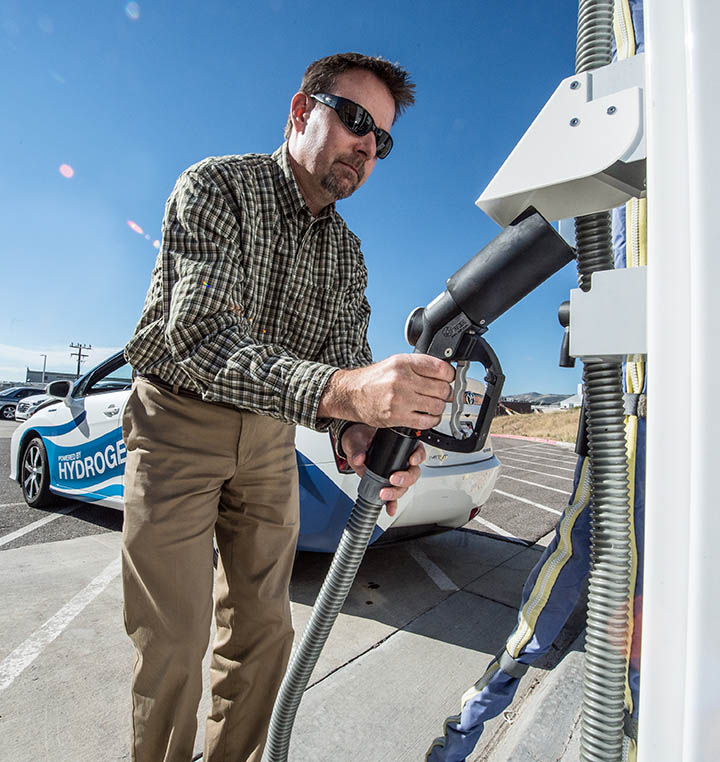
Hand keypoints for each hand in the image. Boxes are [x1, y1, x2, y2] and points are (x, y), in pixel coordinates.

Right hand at [319, 354, 454, 429]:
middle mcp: (401, 380)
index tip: (449, 378)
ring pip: (437, 405)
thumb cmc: (373, 380)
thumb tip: (444, 372)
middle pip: (442, 388)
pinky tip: (427, 415)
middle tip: (442, 393)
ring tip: (433, 404)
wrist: (351, 394)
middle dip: (446, 392)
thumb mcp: (395, 363)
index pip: (440, 368)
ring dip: (439, 407)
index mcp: (403, 363)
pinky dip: (432, 420)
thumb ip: (418, 365)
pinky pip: (427, 421)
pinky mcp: (397, 416)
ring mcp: (399, 399)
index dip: (450, 374)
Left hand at [341, 423, 425, 516]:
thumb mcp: (356, 440)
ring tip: (384, 494)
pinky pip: (394, 496)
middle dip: (406, 478)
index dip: (418, 456)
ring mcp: (395, 473)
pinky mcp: (387, 484)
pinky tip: (389, 508)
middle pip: (413, 472)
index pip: (417, 450)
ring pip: (405, 486)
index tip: (412, 460)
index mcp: (399, 445)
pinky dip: (392, 504)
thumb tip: (359, 458)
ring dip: (397, 492)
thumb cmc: (359, 439)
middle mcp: (401, 460)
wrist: (353, 449)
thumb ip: (357, 449)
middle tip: (393, 479)